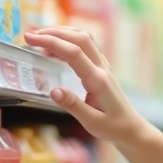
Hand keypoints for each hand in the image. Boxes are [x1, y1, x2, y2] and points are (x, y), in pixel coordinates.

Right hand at [24, 28, 152, 144]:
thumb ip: (73, 105)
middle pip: (80, 38)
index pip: (74, 52)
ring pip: (85, 39)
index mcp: (98, 80)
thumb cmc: (113, 128)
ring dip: (63, 34)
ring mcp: (104, 67)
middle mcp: (102, 69)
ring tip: (40, 39)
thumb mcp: (91, 122)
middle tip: (30, 35)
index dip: (51, 41)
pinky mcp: (102, 69)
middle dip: (54, 32)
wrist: (132, 129)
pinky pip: (87, 48)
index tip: (30, 38)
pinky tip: (56, 51)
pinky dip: (70, 42)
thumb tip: (53, 91)